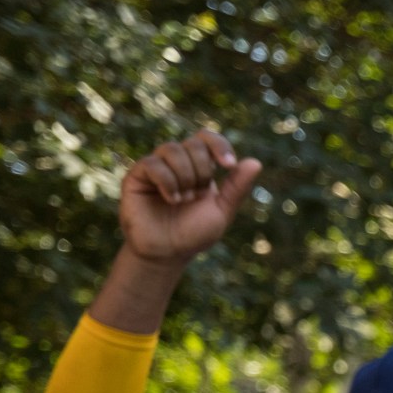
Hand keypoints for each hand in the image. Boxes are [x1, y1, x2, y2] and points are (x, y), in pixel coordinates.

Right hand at [120, 130, 261, 265]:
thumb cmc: (194, 233)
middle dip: (202, 170)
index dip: (219, 145)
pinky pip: (153, 163)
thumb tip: (256, 162)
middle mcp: (178, 162)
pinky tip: (172, 199)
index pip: (208, 139)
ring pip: (172, 149)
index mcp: (199, 167)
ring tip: (183, 200)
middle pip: (194, 144)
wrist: (167, 253)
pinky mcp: (137, 176)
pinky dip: (167, 181)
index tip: (229, 165)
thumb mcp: (222, 211)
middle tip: (197, 195)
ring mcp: (157, 167)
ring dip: (185, 176)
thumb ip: (237, 188)